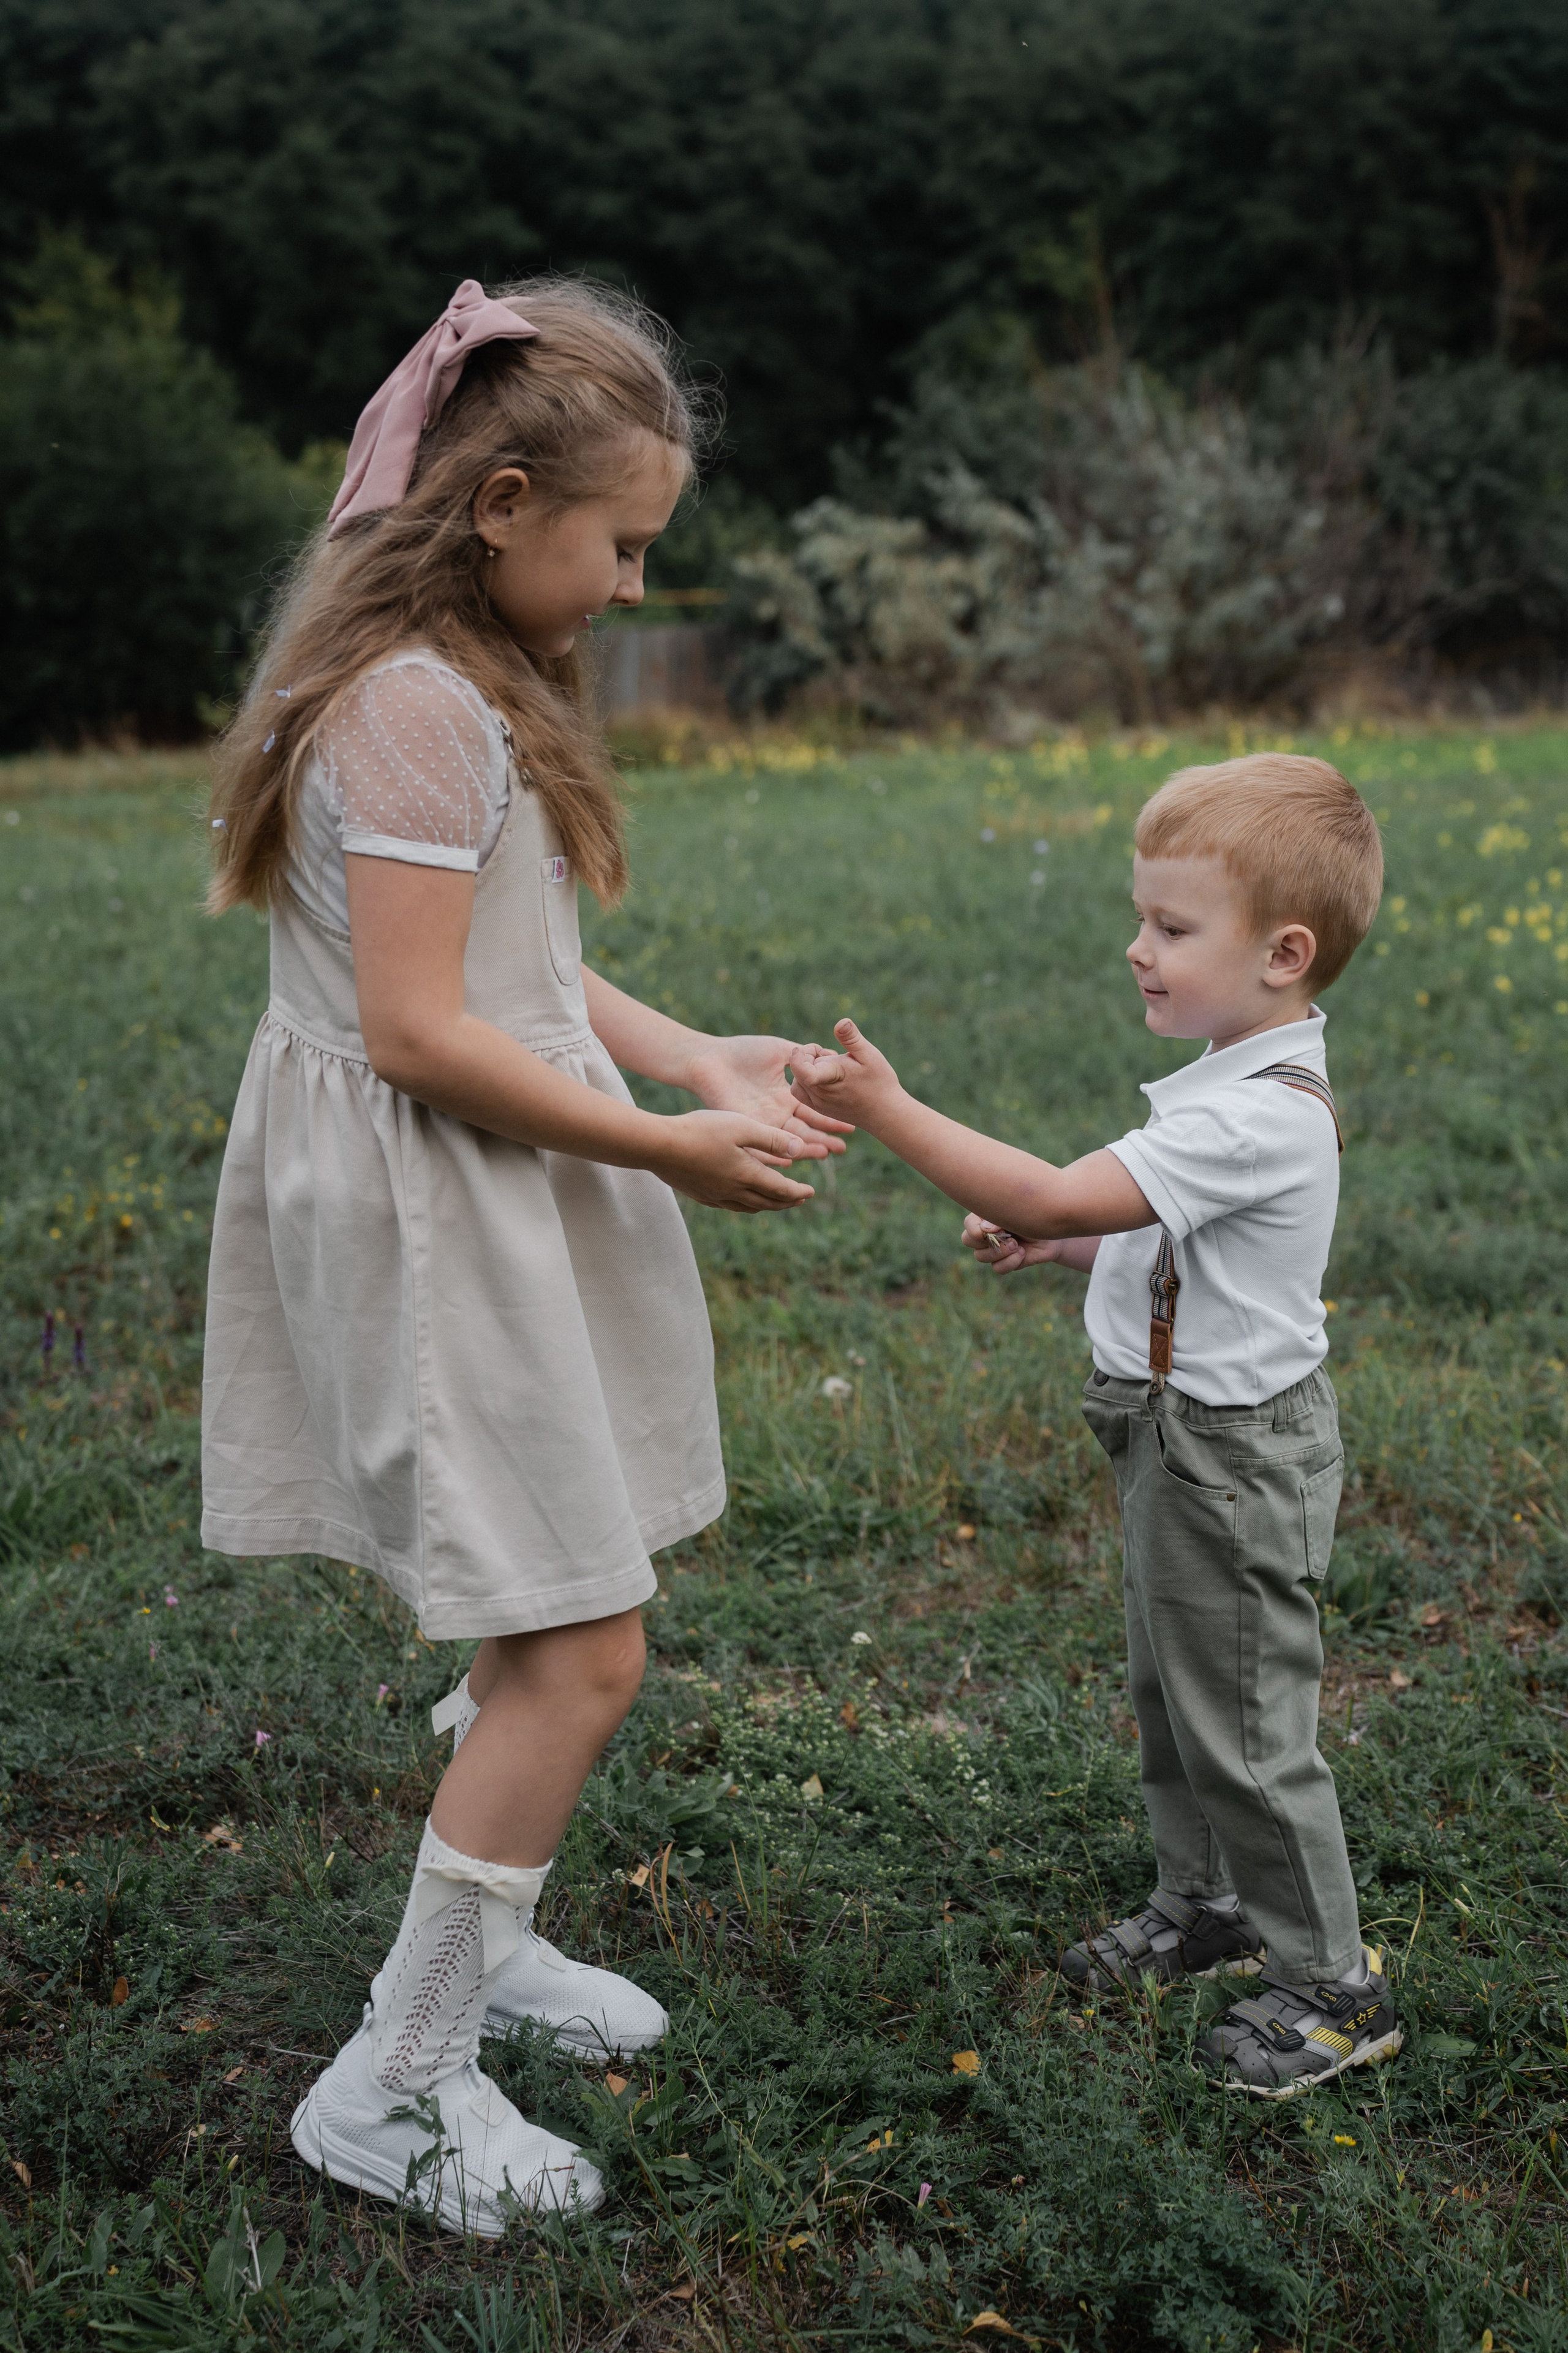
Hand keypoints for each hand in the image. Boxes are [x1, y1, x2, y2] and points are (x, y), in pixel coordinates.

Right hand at [652, 1109, 817, 1213]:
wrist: (658, 1146)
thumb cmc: (700, 1130)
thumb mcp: (741, 1127)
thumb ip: (771, 1139)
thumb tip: (801, 1150)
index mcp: (747, 1174)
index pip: (780, 1189)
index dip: (798, 1192)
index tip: (810, 1192)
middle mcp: (733, 1191)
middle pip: (767, 1202)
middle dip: (786, 1202)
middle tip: (799, 1200)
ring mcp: (714, 1195)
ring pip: (748, 1207)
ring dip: (766, 1206)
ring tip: (774, 1202)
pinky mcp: (699, 1194)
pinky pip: (728, 1206)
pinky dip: (743, 1205)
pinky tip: (740, 1200)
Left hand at [683, 1033, 853, 1158]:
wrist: (710, 1058)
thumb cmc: (743, 1052)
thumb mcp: (782, 1051)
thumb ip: (805, 1057)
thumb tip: (830, 1055)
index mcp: (786, 1098)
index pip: (813, 1113)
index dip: (830, 1120)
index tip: (851, 1126)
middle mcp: (776, 1114)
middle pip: (804, 1131)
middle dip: (824, 1139)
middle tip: (842, 1149)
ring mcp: (761, 1124)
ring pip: (786, 1140)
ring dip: (805, 1148)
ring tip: (824, 1154)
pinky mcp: (744, 1128)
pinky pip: (762, 1145)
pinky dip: (775, 1154)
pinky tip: (790, 1161)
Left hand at [788, 1019, 902, 1128]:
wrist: (885, 1113)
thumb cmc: (880, 1082)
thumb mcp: (870, 1055)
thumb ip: (852, 1038)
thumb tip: (841, 1022)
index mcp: (831, 1078)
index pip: (801, 1069)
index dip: (799, 1055)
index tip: (815, 1048)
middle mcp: (821, 1093)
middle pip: (798, 1069)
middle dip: (811, 1057)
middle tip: (834, 1056)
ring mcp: (819, 1104)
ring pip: (798, 1082)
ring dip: (808, 1070)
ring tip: (831, 1068)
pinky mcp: (820, 1110)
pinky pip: (802, 1093)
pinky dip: (808, 1082)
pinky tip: (828, 1078)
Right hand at [961, 1212, 1075, 1276]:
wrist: (1054, 1232)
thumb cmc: (1035, 1215)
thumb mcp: (1016, 1211)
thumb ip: (997, 1218)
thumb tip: (985, 1230)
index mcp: (985, 1216)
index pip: (968, 1224)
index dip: (977, 1229)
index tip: (997, 1226)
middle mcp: (986, 1233)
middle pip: (968, 1241)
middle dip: (987, 1240)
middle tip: (1007, 1235)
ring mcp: (993, 1249)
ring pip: (980, 1256)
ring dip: (1000, 1251)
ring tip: (1017, 1244)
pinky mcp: (1004, 1263)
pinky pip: (997, 1268)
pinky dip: (1011, 1262)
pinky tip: (1023, 1253)